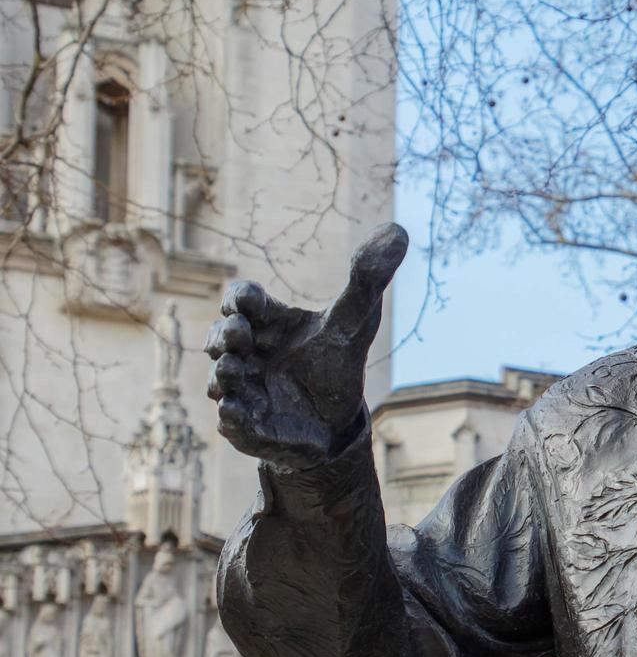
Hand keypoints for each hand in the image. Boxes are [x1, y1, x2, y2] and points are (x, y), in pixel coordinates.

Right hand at [205, 223, 407, 470]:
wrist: (335, 421)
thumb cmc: (336, 361)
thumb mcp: (356, 319)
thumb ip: (369, 278)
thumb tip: (397, 230)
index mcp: (267, 322)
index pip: (240, 299)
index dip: (240, 299)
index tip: (251, 304)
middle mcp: (246, 353)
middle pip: (220, 337)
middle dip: (224, 335)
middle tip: (240, 338)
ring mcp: (242, 389)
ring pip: (219, 379)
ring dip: (224, 374)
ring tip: (237, 370)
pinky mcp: (246, 426)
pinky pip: (228, 422)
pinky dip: (232, 416)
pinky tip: (239, 411)